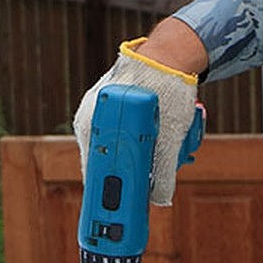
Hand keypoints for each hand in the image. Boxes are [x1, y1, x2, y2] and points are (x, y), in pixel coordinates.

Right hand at [73, 37, 198, 204]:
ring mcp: (101, 111)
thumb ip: (163, 169)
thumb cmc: (166, 87)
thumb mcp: (168, 134)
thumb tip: (159, 200)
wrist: (171, 52)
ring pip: (122, 148)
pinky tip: (166, 134)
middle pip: (109, 162)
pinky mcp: (115, 107)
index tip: (123, 210)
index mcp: (92, 124)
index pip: (94, 171)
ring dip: (147, 154)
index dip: (110, 193)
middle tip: (159, 174)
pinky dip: (146, 140)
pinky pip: (127, 134)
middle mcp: (91, 118)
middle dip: (136, 172)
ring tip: (172, 142)